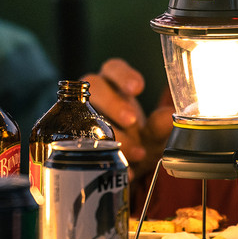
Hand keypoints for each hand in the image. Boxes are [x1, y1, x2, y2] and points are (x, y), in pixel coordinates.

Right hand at [82, 58, 172, 179]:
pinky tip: (123, 170)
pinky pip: (76, 142)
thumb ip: (160, 126)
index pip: (113, 68)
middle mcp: (92, 97)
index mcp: (113, 85)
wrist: (121, 170)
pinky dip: (101, 157)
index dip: (123, 75)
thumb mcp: (153, 136)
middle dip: (113, 102)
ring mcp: (77, 115)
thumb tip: (170, 116)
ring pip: (83, 112)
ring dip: (107, 131)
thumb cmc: (137, 142)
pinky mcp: (67, 138)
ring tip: (134, 152)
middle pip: (94, 85)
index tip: (137, 88)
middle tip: (131, 121)